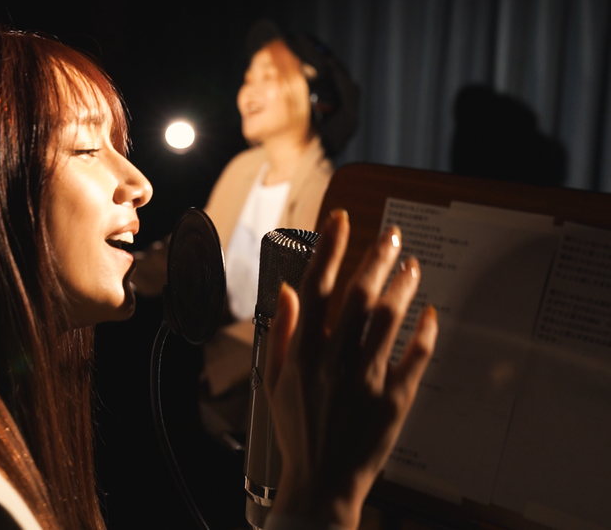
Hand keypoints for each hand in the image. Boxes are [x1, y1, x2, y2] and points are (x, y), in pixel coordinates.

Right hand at [264, 209, 437, 528]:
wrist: (320, 481)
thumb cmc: (295, 430)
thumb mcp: (273, 382)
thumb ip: (282, 334)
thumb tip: (288, 293)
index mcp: (303, 354)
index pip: (317, 288)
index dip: (330, 250)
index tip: (341, 221)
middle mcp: (335, 360)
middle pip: (360, 296)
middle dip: (375, 258)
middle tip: (390, 235)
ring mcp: (367, 379)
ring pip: (390, 320)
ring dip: (403, 287)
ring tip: (412, 264)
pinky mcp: (394, 400)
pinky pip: (415, 358)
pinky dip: (424, 332)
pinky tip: (430, 313)